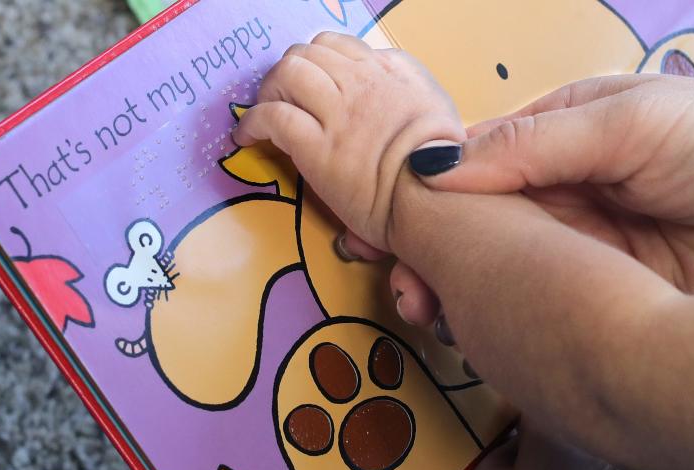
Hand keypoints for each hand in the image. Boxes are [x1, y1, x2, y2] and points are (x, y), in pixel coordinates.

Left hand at [233, 31, 465, 249]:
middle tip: (285, 96)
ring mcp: (338, 112)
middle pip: (311, 52)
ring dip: (271, 88)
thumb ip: (410, 99)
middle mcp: (364, 81)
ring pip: (288, 72)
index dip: (323, 64)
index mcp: (396, 71)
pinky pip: (271, 116)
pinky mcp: (315, 145)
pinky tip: (247, 137)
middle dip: (293, 70)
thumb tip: (389, 114)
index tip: (317, 86)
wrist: (435, 198)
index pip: (344, 48)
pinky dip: (253, 123)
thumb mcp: (440, 116)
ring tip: (266, 110)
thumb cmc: (446, 171)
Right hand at [393, 74, 693, 323]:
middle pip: (480, 236)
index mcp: (559, 147)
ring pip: (505, 283)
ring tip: (426, 313)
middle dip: (432, 259)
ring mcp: (585, 261)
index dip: (423, 201)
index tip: (375, 228)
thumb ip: (536, 144)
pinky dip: (508, 330)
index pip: (473, 176)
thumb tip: (438, 168)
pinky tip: (476, 341)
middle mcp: (564, 206)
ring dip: (462, 298)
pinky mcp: (613, 308)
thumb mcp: (631, 123)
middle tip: (399, 286)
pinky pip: (548, 319)